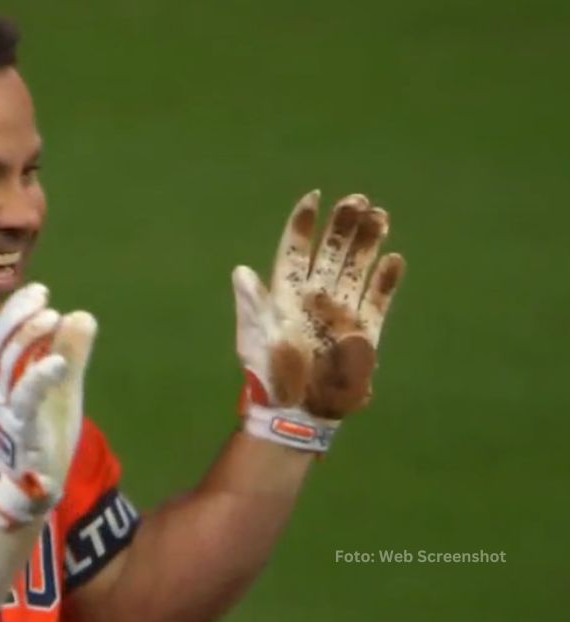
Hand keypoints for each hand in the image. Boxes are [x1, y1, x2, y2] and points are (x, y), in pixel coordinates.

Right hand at [0, 283, 97, 524]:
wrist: (39, 484)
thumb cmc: (46, 432)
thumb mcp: (64, 386)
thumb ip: (71, 353)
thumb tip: (81, 315)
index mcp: (6, 377)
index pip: (2, 335)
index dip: (16, 311)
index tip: (39, 291)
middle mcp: (0, 390)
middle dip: (19, 317)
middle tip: (43, 300)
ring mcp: (9, 411)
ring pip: (8, 367)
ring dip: (28, 338)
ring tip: (52, 318)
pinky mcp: (22, 432)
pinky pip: (25, 400)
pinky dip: (38, 377)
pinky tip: (58, 362)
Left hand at [232, 191, 405, 451]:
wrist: (299, 411)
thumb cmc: (271, 375)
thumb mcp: (256, 339)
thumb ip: (253, 305)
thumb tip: (241, 271)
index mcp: (286, 295)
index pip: (294, 251)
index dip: (303, 225)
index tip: (314, 197)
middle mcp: (315, 297)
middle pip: (331, 253)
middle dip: (343, 225)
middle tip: (357, 199)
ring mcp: (341, 312)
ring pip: (357, 268)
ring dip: (367, 242)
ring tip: (380, 214)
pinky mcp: (365, 330)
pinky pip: (378, 299)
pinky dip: (387, 280)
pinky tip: (395, 260)